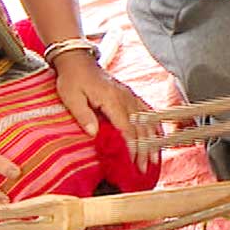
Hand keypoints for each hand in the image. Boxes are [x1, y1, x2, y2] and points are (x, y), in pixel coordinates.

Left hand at [52, 55, 160, 170]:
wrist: (78, 61)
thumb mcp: (71, 97)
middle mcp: (125, 98)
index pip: (126, 128)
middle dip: (144, 149)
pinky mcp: (130, 95)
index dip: (132, 146)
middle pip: (140, 127)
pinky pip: (147, 110)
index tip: (134, 162)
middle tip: (144, 168)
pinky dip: (154, 124)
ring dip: (152, 140)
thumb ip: (83, 115)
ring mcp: (130, 95)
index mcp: (112, 99)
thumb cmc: (72, 79)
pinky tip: (158, 135)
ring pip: (147, 120)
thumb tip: (93, 134)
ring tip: (155, 158)